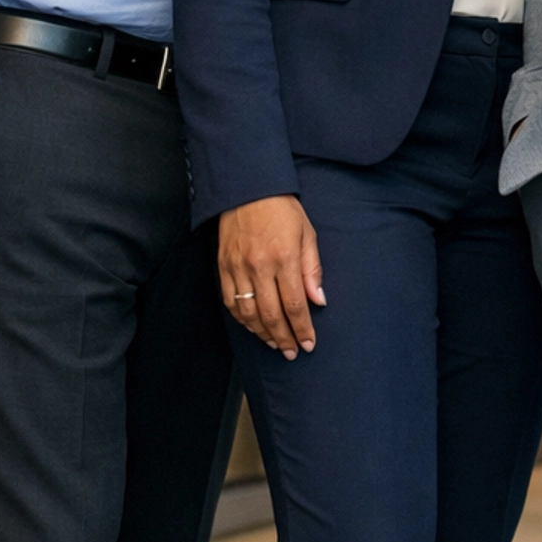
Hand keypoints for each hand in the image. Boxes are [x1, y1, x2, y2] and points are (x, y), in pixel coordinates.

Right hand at [218, 196, 324, 357]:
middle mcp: (259, 267)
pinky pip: (230, 302)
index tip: (309, 344)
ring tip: (275, 344)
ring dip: (262, 333)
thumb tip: (319, 301)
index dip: (302, 329)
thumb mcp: (307, 234)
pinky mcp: (223, 267)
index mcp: (284, 258)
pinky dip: (242, 319)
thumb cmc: (282, 209)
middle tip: (293, 353)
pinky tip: (253, 326)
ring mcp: (238, 268)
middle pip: (271, 315)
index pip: (295, 304)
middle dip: (284, 338)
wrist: (247, 188)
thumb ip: (313, 269)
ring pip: (249, 313)